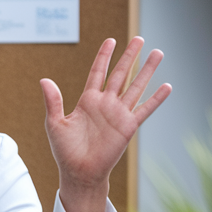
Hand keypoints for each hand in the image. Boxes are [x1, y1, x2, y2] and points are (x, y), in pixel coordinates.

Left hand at [40, 37, 170, 211]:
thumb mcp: (55, 123)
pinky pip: (144, 109)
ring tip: (158, 53)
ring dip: (147, 70)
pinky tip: (167, 86)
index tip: (111, 40)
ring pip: (136, 86)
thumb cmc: (65, 151)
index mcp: (87, 100)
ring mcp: (118, 114)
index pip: (97, 72)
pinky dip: (156, 99)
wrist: (79, 172)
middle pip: (120, 74)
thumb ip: (53, 101)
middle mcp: (105, 104)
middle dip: (129, 56)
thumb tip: (44, 80)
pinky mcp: (128, 127)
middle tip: (139, 39)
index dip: (104, 56)